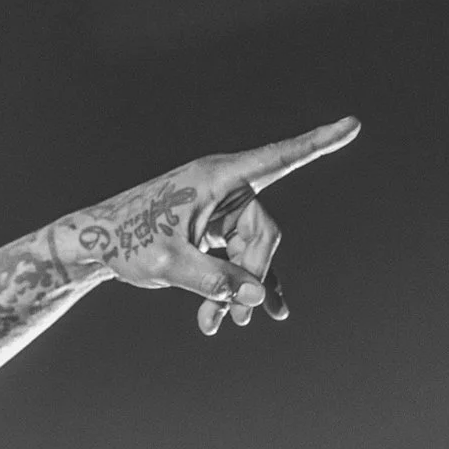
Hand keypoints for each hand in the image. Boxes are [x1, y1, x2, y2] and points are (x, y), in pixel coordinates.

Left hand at [76, 117, 361, 334]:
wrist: (94, 244)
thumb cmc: (125, 241)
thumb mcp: (167, 264)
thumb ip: (213, 280)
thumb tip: (256, 297)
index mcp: (217, 178)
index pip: (279, 158)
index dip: (318, 143)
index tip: (353, 124)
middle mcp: (224, 188)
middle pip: (263, 233)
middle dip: (252, 276)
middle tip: (230, 317)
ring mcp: (220, 210)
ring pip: (252, 253)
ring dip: (242, 289)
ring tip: (224, 324)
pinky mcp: (214, 231)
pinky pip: (241, 259)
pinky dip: (241, 286)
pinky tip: (252, 313)